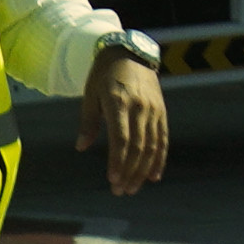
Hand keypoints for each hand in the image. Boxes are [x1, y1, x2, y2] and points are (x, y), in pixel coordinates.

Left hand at [91, 52, 171, 195]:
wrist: (131, 52)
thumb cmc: (104, 74)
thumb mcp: (90, 94)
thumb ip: (88, 121)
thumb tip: (82, 147)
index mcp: (119, 103)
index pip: (121, 138)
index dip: (118, 161)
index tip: (112, 179)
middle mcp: (140, 108)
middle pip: (138, 147)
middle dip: (130, 172)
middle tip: (120, 191)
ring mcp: (154, 110)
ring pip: (152, 146)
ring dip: (143, 170)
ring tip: (133, 187)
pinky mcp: (161, 112)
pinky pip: (162, 139)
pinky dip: (159, 159)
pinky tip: (154, 175)